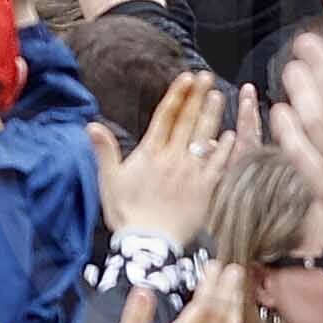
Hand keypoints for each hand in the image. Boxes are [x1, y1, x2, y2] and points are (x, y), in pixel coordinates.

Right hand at [96, 64, 232, 238]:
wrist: (149, 245)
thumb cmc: (127, 214)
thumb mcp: (109, 181)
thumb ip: (104, 151)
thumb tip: (92, 125)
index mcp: (151, 153)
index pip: (166, 116)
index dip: (177, 95)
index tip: (186, 77)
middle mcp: (173, 158)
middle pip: (188, 121)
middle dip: (197, 96)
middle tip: (206, 76)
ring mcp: (191, 173)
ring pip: (204, 138)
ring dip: (212, 115)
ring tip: (218, 95)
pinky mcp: (205, 190)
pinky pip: (218, 165)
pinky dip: (224, 149)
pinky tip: (230, 135)